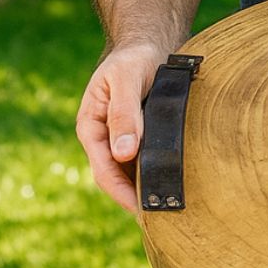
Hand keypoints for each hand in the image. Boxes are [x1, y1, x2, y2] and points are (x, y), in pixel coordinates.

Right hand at [76, 44, 167, 212]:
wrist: (149, 47)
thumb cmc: (134, 59)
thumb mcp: (126, 79)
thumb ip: (124, 114)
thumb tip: (123, 153)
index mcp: (91, 127)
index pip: (103, 170)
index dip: (123, 193)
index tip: (143, 210)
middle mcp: (104, 139)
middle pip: (117, 179)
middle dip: (137, 199)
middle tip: (163, 220)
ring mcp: (122, 141)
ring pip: (133, 175)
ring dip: (148, 192)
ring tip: (172, 213)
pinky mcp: (141, 141)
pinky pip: (147, 165)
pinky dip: (158, 178)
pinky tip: (176, 190)